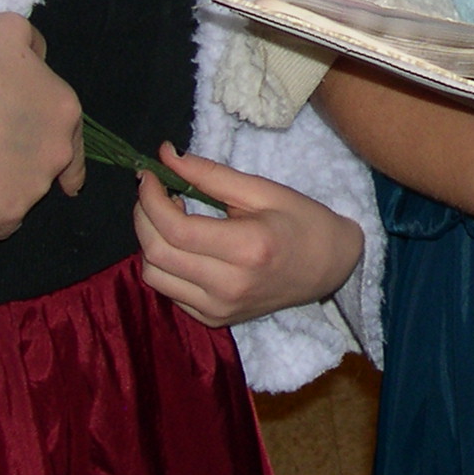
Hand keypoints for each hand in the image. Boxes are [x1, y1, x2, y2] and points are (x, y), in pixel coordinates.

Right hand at [0, 13, 83, 237]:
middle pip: (43, 169)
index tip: (64, 180)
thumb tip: (37, 61)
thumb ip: (32, 47)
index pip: (73, 144)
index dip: (61, 159)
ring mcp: (35, 183)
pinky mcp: (6, 209)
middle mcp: (59, 150)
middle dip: (18, 167)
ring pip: (19, 194)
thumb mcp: (8, 30)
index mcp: (64, 109)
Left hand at [134, 144, 364, 324]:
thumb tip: (165, 155)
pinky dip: (164, 265)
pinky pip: (169, 292)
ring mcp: (220, 308)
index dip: (151, 198)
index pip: (175, 228)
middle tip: (153, 192)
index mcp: (247, 249)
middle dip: (143, 216)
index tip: (149, 175)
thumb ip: (211, 175)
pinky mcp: (214, 319)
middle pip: (157, 254)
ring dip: (149, 242)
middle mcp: (229, 286)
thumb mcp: (262, 190)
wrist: (330, 268)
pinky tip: (183, 245)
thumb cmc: (302, 222)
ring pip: (154, 277)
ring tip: (169, 218)